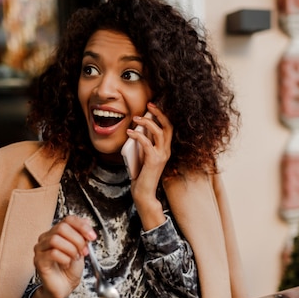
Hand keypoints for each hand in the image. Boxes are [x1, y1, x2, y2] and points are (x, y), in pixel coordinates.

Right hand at [31, 216, 96, 297]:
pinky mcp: (39, 260)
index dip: (82, 226)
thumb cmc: (70, 269)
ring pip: (56, 239)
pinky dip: (65, 259)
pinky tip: (66, 264)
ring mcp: (41, 248)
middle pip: (62, 228)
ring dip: (71, 250)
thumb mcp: (81, 249)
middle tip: (83, 251)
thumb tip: (87, 222)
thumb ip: (82, 235)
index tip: (92, 237)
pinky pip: (53, 253)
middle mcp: (46, 238)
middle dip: (77, 240)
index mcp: (57, 232)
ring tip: (74, 258)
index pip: (68, 219)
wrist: (64, 287)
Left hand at [127, 102, 171, 229]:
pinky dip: (137, 135)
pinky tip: (129, 132)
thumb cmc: (141, 175)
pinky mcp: (153, 161)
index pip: (169, 128)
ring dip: (147, 122)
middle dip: (159, 113)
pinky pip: (146, 143)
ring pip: (159, 132)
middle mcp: (166, 151)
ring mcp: (161, 156)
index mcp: (165, 150)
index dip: (163, 116)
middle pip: (168, 126)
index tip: (153, 106)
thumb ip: (143, 144)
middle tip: (149, 104)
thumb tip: (136, 129)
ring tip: (135, 118)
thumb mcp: (143, 156)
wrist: (143, 193)